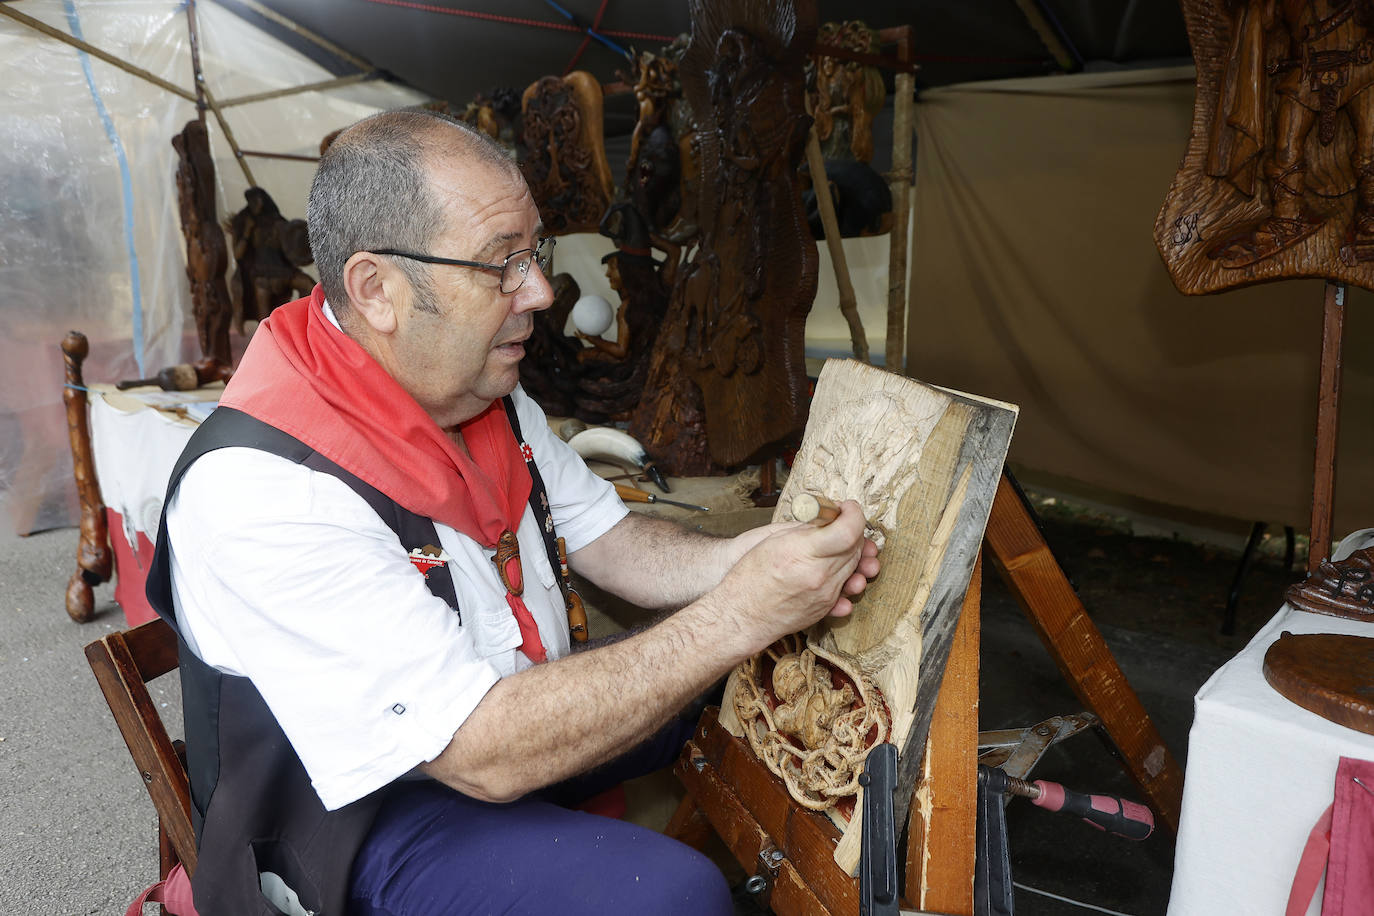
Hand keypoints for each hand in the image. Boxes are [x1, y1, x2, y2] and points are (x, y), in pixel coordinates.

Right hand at [710, 500, 879, 651]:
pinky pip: (848, 589)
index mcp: (803, 553)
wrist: (740, 615)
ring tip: (842, 544)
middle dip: (853, 531)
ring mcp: (825, 595)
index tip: (847, 508)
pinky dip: (849, 575)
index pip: (848, 531)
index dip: (854, 514)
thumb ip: (807, 527)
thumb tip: (828, 516)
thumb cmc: (749, 575)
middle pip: (855, 548)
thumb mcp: (774, 539)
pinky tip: (839, 568)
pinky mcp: (825, 608)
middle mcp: (819, 576)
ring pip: (856, 568)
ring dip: (855, 553)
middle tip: (842, 522)